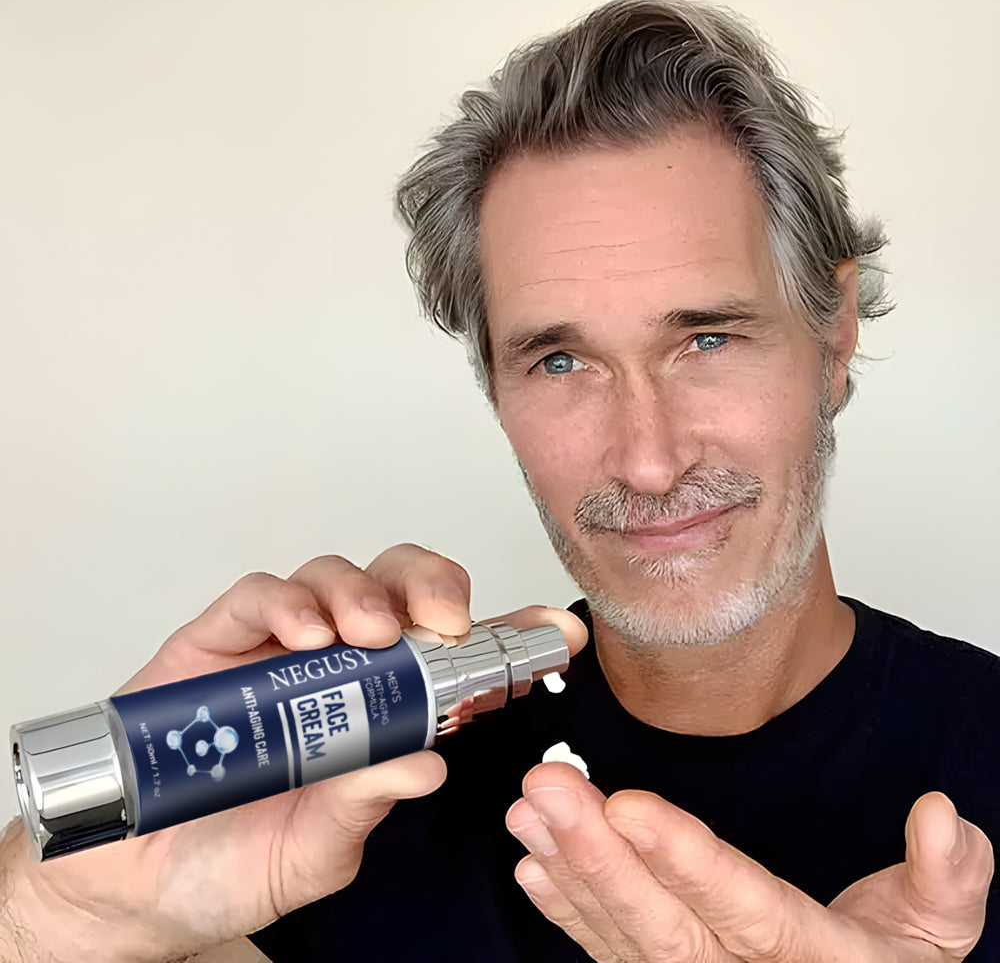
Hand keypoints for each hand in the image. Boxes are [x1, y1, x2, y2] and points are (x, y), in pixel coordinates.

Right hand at [1, 546, 586, 962]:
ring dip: (364, 593)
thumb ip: (365, 803)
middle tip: (443, 621)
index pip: (455, 659)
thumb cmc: (231, 861)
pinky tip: (302, 635)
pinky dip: (287, 602)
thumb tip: (427, 762)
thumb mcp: (315, 849)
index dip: (507, 636)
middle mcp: (338, 666)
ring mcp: (278, 647)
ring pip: (338, 577)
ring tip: (369, 634)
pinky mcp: (218, 637)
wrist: (130, 883)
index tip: (560, 633)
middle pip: (400, 588)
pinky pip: (259, 595)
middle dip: (433, 587)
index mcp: (381, 711)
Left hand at [506, 762, 992, 961]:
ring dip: (569, 869)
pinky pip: (608, 950)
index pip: (740, 904)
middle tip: (548, 788)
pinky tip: (534, 866)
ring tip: (528, 813)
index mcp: (808, 955)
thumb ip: (944, 879)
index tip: (627, 805)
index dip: (683, 857)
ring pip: (622, 932)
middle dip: (597, 852)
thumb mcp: (935, 929)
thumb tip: (944, 819)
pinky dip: (568, 909)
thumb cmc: (884, 959)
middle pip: (661, 920)